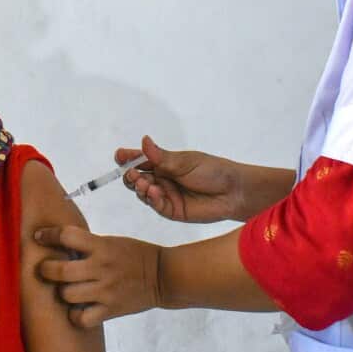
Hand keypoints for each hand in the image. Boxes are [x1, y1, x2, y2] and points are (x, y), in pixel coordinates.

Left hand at [35, 226, 161, 328]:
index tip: (38, 237)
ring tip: (65, 290)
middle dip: (46, 270)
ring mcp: (106, 291)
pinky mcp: (110, 310)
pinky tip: (77, 309)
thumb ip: (87, 245)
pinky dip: (75, 316)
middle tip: (45, 269)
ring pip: (67, 295)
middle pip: (60, 271)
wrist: (163, 276)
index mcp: (101, 246)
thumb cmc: (134, 255)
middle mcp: (101, 268)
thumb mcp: (112, 242)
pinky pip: (82, 318)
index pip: (67, 236)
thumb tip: (56, 246)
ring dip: (61, 292)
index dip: (47, 235)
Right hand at [118, 136, 243, 223]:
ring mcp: (166, 195)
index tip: (119, 155)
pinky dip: (151, 199)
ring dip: (140, 187)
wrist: (233, 191)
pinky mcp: (172, 211)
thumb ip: (162, 157)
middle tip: (131, 173)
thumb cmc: (213, 171)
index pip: (141, 160)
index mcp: (165, 163)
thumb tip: (144, 140)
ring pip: (143, 193)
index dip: (128, 158)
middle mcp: (162, 179)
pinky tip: (153, 192)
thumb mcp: (185, 161)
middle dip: (130, 175)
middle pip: (137, 178)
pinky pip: (156, 205)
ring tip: (144, 183)